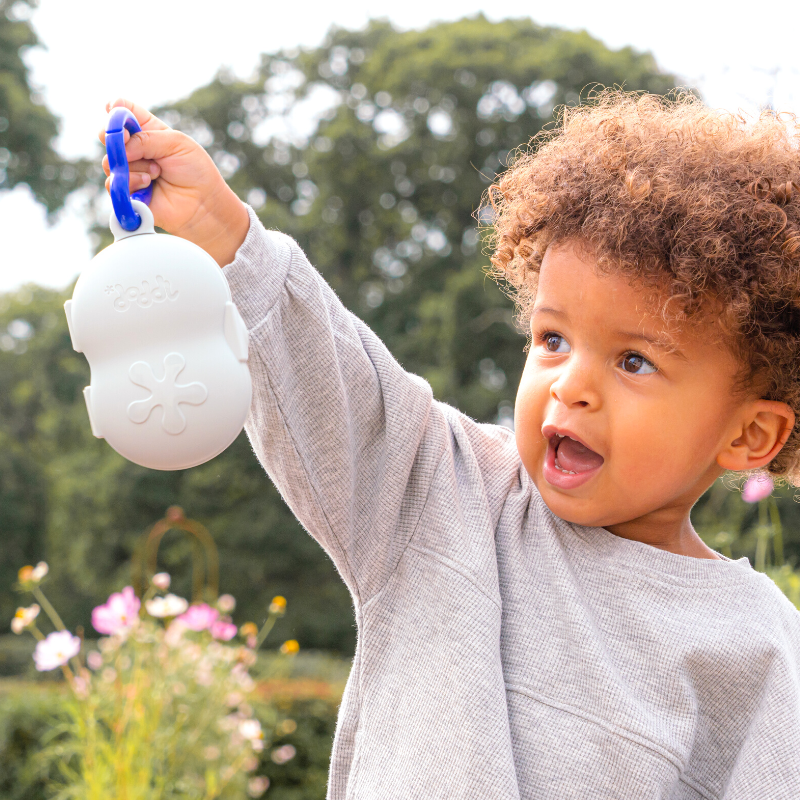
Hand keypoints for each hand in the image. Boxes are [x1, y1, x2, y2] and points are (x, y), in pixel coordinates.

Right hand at [99, 99, 249, 266]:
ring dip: (134, 165)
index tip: (113, 108)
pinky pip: (113, 184)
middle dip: (113, 135)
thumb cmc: (195, 170)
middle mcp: (135, 150)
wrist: (202, 204)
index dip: (115, 108)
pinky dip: (131, 182)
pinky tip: (149, 184)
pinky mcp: (127, 193)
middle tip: (126, 140)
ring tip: (157, 173)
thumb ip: (146, 139)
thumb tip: (120, 146)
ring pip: (110, 161)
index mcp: (148, 131)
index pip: (124, 111)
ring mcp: (129, 171)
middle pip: (107, 134)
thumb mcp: (176, 143)